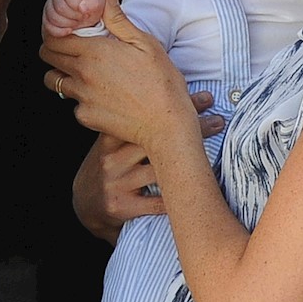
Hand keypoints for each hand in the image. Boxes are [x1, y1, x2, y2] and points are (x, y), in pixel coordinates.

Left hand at [40, 0, 195, 154]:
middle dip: (54, 51)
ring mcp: (81, 97)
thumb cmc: (162, 81)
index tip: (67, 33)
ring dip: (63, 75)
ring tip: (85, 75)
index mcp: (94, 51)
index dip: (57, 33)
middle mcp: (82, 73)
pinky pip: (74, 104)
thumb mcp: (145, 43)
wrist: (167, 124)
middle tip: (72, 51)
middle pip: (48, 57)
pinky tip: (103, 98)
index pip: (54, 37)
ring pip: (55, 82)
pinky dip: (82, 99)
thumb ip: (119, 19)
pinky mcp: (85, 117)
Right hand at [69, 93, 225, 243]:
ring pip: (160, 170)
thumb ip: (132, 123)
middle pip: (155, 140)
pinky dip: (178, 194)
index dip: (175, 107)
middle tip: (217, 120)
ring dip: (190, 161)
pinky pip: (158, 201)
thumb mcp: (113, 143)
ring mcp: (115, 183)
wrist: (85, 206)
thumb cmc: (110, 167)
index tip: (203, 98)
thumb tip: (169, 95)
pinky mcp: (121, 206)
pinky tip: (197, 186)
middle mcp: (110, 159)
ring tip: (215, 152)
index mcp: (110, 138)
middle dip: (190, 129)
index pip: (144, 117)